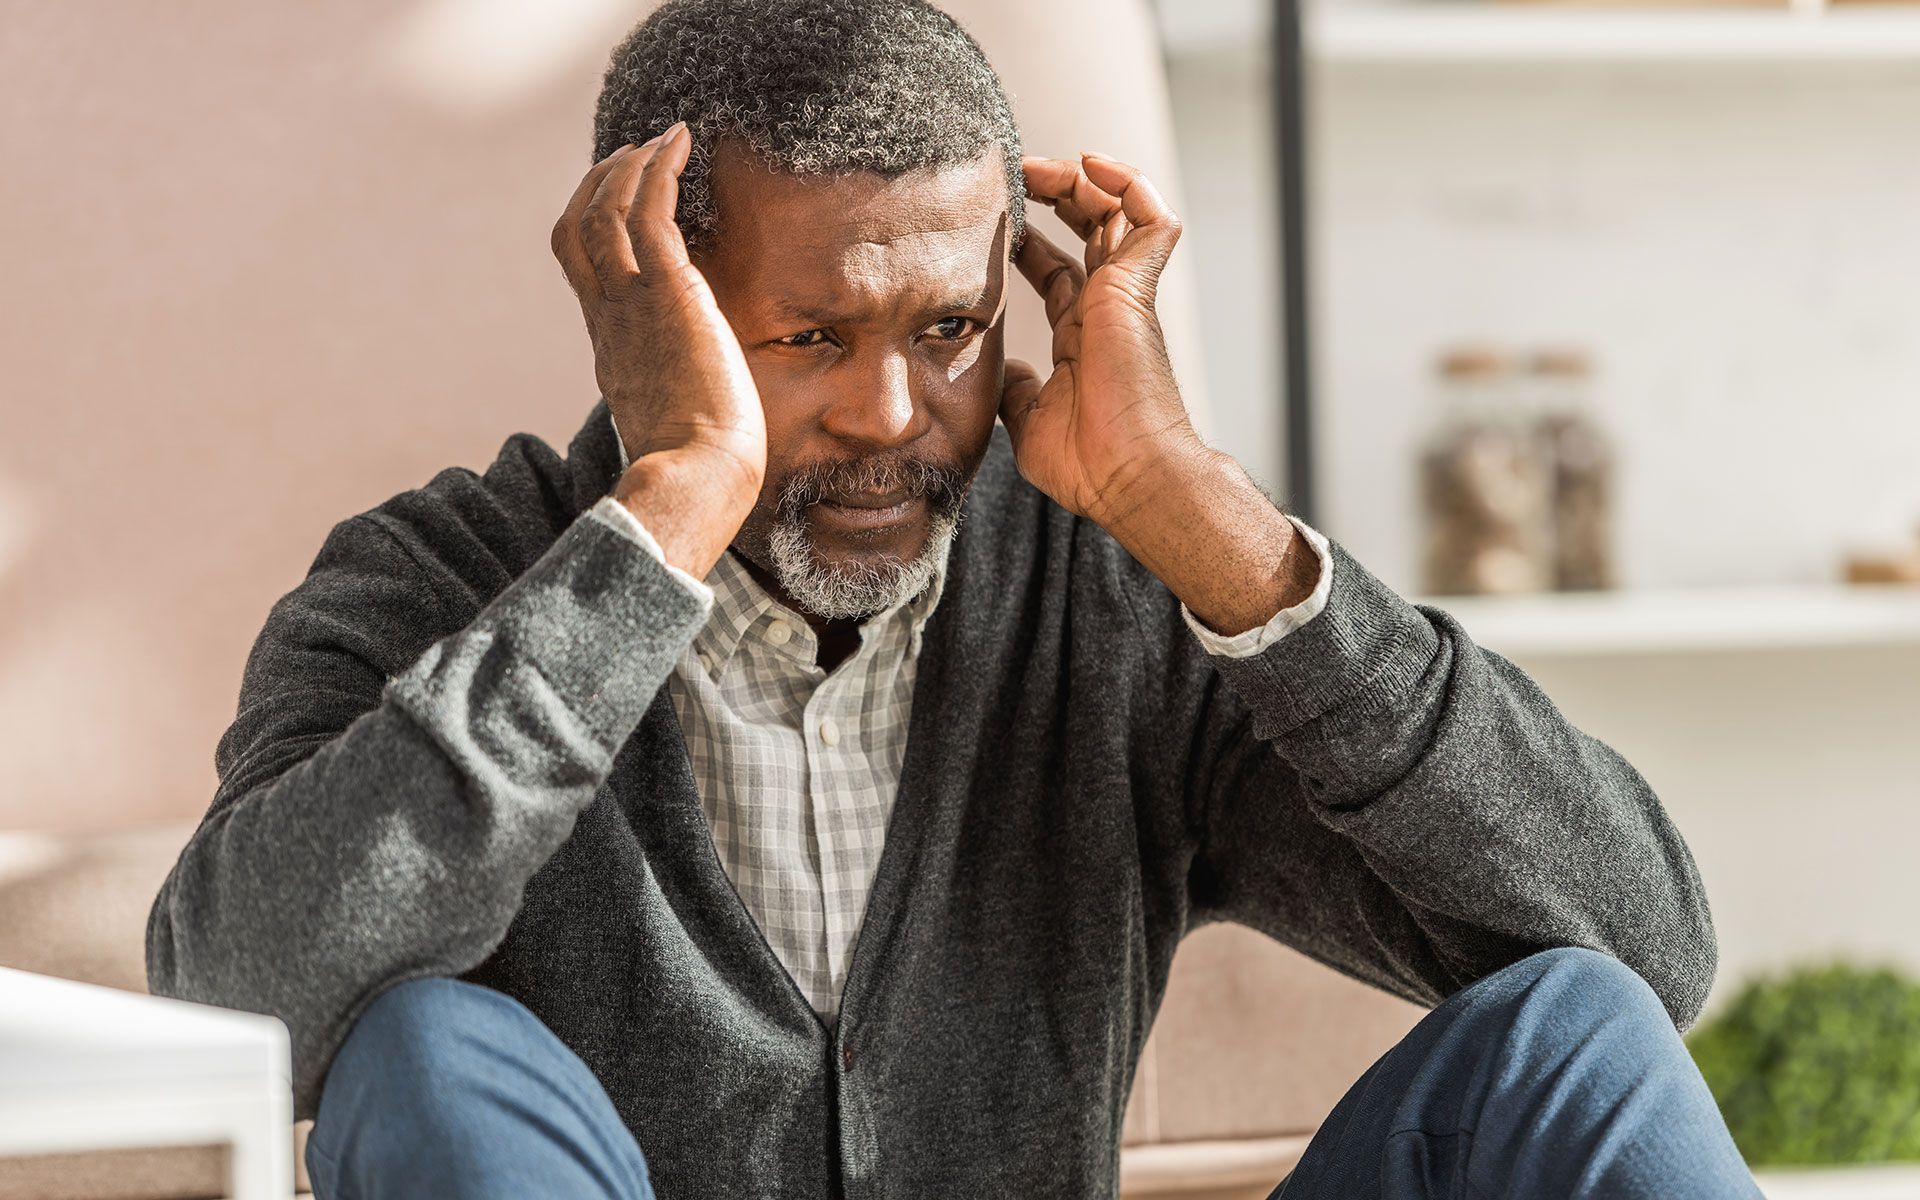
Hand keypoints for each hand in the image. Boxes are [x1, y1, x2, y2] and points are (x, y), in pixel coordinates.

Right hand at [551, 124, 766, 535]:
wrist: (696, 477)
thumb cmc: (700, 467)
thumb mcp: (673, 419)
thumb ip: (673, 390)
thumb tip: (695, 391)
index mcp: (610, 348)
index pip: (585, 270)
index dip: (594, 226)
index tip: (623, 202)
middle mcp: (608, 318)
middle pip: (578, 229)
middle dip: (602, 184)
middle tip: (636, 155)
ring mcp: (631, 303)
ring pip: (606, 210)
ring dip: (631, 165)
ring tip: (663, 139)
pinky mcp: (667, 292)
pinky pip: (649, 211)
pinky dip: (659, 170)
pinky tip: (681, 145)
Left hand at [1002, 153, 1204, 524]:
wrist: (1128, 476)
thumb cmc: (1088, 463)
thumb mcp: (1028, 419)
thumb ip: (1015, 389)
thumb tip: (1002, 372)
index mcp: (1082, 336)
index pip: (1056, 270)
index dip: (1027, 241)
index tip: (997, 223)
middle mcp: (1107, 309)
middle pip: (1088, 229)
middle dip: (1053, 194)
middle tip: (1015, 176)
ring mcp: (1125, 296)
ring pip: (1118, 212)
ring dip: (1081, 179)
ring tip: (1041, 164)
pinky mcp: (1138, 288)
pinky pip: (1151, 219)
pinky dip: (1128, 185)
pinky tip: (1089, 165)